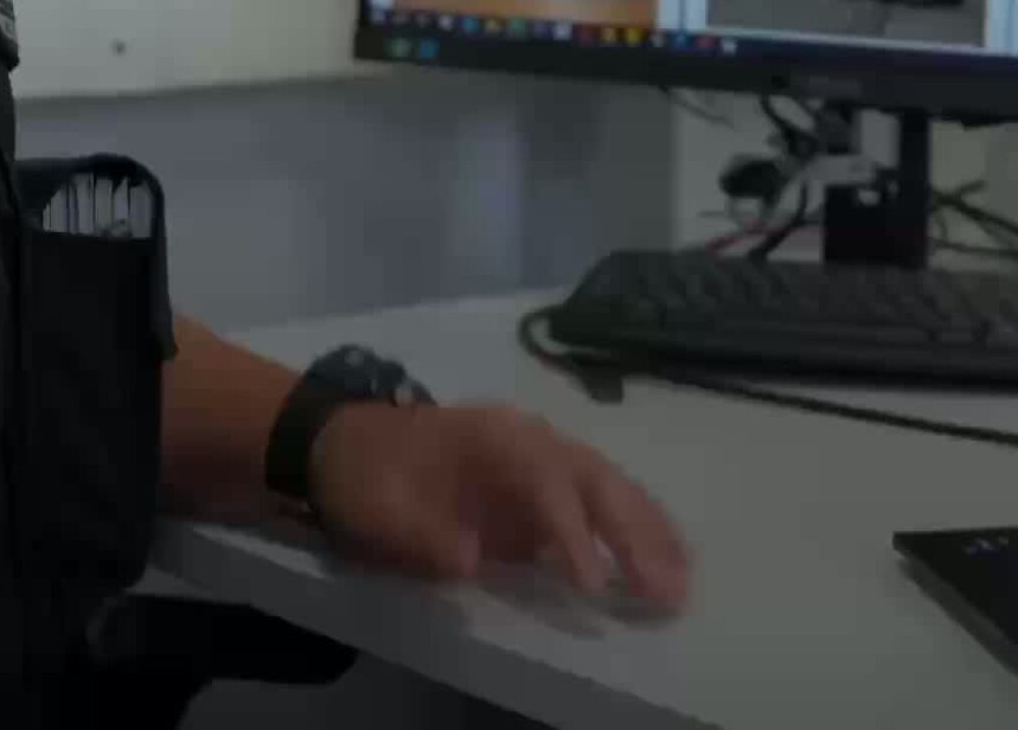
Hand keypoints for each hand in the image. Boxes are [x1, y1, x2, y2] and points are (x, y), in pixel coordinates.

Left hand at [308, 401, 688, 611]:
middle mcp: (526, 437)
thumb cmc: (365, 475)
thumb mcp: (378, 508)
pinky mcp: (540, 484)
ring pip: (607, 486)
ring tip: (682, 580)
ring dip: (647, 530)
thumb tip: (475, 558)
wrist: (344, 442)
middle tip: (666, 589)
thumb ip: (424, 534)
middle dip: (632, 532)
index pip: (543, 479)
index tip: (592, 585)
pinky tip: (665, 557)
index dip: (571, 531)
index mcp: (489, 437)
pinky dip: (636, 524)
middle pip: (592, 478)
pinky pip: (599, 500)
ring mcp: (538, 456)